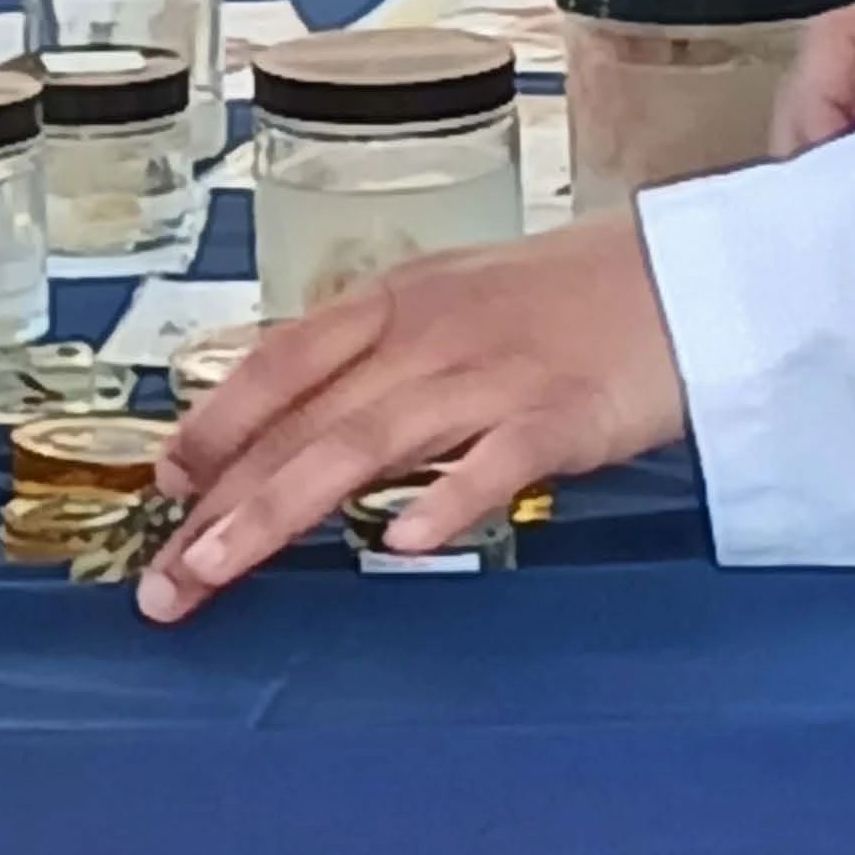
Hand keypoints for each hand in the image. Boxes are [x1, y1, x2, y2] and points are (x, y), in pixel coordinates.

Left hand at [139, 213, 688, 618]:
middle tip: (164, 578)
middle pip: (304, 422)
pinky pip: (494, 463)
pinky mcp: (562, 416)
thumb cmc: (567, 301)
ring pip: (366, 444)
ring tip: (221, 568)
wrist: (690, 276)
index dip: (214, 423)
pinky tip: (398, 546)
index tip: (163, 485)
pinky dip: (445, 501)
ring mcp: (491, 376)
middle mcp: (427, 335)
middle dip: (223, 503)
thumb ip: (377, 362)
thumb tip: (295, 421)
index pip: (279, 364)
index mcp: (394, 304)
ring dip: (282, 510)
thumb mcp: (451, 308)